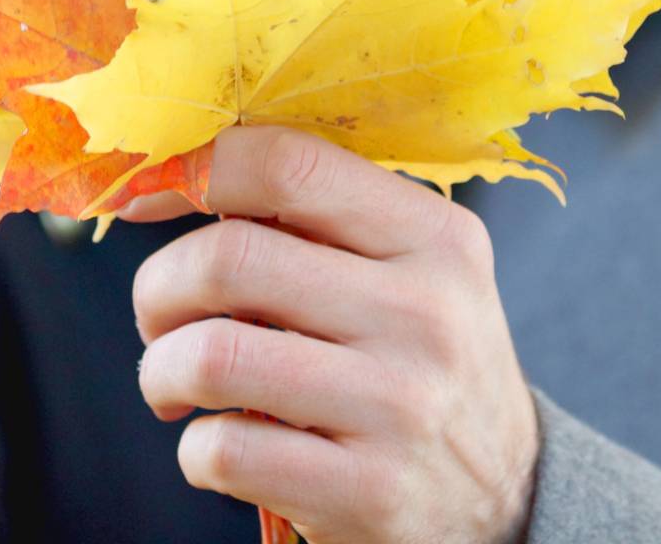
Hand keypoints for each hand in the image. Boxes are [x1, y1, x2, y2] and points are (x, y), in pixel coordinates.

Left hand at [120, 126, 539, 543]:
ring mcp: (400, 408)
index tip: (153, 199)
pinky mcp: (368, 494)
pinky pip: (225, 451)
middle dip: (159, 286)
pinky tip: (216, 445)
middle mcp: (424, 313)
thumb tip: (168, 178)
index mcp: (432, 235)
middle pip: (229, 258)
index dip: (196, 171)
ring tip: (171, 380)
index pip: (288, 163)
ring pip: (212, 356)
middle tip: (158, 313)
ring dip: (161, 368)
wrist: (507, 496)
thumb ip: (314, 215)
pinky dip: (193, 449)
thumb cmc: (419, 355)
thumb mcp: (407, 267)